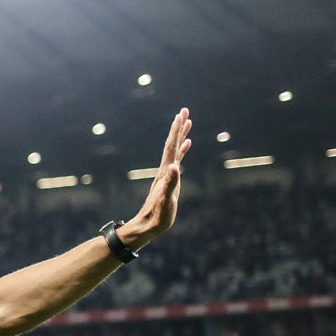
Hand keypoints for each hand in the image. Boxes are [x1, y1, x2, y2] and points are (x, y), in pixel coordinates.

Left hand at [124, 107, 191, 248]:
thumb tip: (175, 166)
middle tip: (184, 110)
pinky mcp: (169, 180)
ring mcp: (166, 174)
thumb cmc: (158, 215)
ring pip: (175, 150)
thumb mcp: (165, 200)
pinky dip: (182, 150)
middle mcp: (165, 170)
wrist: (148, 225)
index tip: (181, 115)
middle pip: (172, 144)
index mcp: (165, 172)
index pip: (171, 147)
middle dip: (179, 127)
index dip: (176, 131)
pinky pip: (177, 160)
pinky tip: (187, 145)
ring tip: (188, 122)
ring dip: (181, 136)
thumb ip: (170, 183)